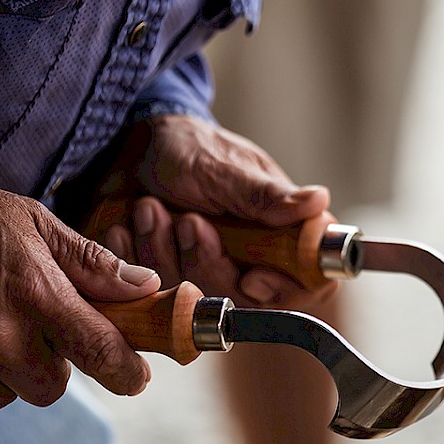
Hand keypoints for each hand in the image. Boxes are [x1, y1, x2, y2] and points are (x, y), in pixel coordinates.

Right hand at [0, 171, 161, 408]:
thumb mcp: (31, 221)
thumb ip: (89, 262)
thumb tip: (143, 286)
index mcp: (33, 295)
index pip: (97, 349)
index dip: (125, 370)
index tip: (136, 377)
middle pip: (52, 386)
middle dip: (56, 362)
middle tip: (41, 327)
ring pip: (8, 394)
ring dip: (12, 369)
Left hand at [93, 115, 335, 309]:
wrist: (128, 146)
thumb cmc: (187, 148)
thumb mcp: (223, 168)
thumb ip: (264, 195)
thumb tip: (318, 202)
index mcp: (278, 229)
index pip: (305, 281)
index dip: (282, 290)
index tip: (251, 277)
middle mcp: (248, 257)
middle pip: (244, 297)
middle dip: (207, 261)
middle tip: (187, 222)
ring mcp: (204, 269)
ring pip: (194, 295)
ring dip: (164, 251)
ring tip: (149, 207)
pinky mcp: (165, 276)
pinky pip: (149, 291)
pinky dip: (133, 257)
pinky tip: (125, 226)